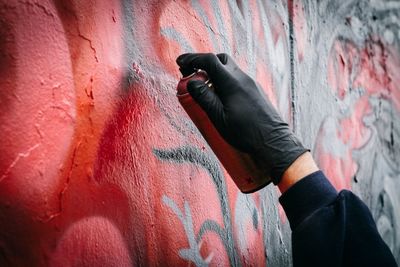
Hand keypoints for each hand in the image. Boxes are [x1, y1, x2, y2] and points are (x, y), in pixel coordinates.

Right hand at [176, 53, 307, 183]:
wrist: (274, 142)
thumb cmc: (246, 133)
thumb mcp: (218, 118)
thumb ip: (204, 98)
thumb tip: (191, 81)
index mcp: (232, 82)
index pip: (209, 60)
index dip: (192, 58)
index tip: (180, 62)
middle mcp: (243, 79)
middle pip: (221, 60)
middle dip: (204, 63)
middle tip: (191, 74)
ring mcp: (251, 85)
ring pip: (230, 69)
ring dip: (214, 73)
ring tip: (203, 88)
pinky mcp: (255, 92)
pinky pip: (236, 79)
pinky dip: (224, 81)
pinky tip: (219, 96)